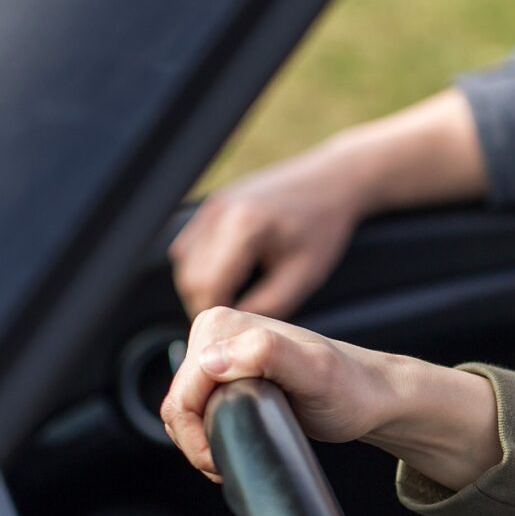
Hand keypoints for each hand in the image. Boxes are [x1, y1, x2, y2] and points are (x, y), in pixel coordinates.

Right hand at [160, 308, 408, 480]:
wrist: (370, 395)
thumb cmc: (350, 387)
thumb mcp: (315, 371)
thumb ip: (267, 354)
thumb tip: (211, 360)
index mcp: (223, 325)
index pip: (181, 393)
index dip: (195, 436)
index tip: (222, 460)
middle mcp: (216, 331)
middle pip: (178, 402)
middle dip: (196, 441)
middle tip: (227, 463)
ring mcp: (220, 351)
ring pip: (183, 409)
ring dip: (200, 441)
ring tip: (233, 455)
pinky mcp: (226, 371)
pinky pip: (196, 408)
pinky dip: (206, 433)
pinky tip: (232, 442)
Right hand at [170, 89, 488, 317]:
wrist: (331, 181)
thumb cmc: (324, 227)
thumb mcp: (304, 275)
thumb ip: (269, 305)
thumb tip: (237, 331)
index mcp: (243, 227)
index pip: (208, 287)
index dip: (218, 316)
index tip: (235, 334)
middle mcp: (218, 212)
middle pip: (189, 277)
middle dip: (206, 304)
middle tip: (235, 322)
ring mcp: (210, 205)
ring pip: (182, 262)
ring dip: (201, 287)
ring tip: (235, 300)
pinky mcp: (210, 205)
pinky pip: (188, 246)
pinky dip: (201, 267)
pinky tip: (231, 277)